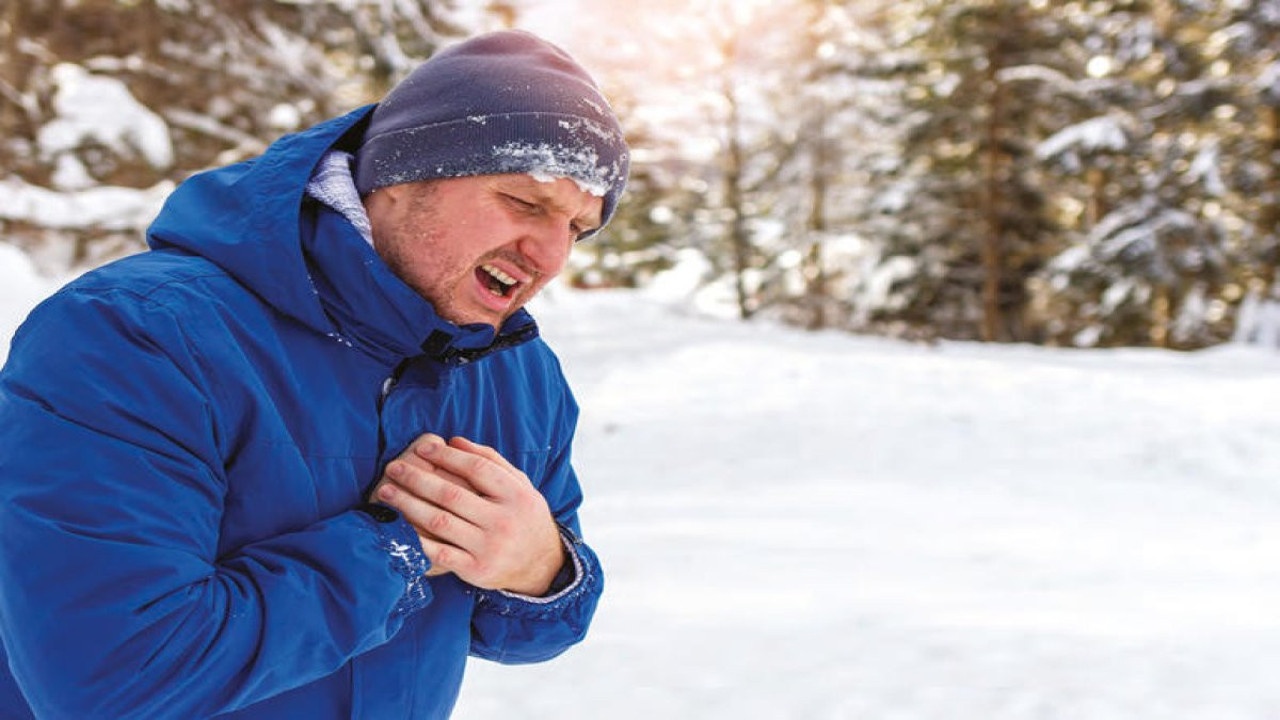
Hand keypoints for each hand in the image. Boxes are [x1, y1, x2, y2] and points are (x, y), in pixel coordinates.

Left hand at [372, 434, 564, 595]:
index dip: (446, 456)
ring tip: (387, 492)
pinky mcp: (475, 570)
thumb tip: (454, 441)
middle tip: (393, 468)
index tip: (423, 448)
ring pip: (440, 522)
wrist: (541, 566)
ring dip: (408, 504)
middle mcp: (503, 521)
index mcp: (516, 495)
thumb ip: (491, 461)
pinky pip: (439, 553)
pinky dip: (416, 539)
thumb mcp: (520, 485)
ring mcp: (489, 547)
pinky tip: (397, 526)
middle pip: (452, 494)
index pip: (477, 468)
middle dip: (417, 479)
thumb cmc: (524, 517)